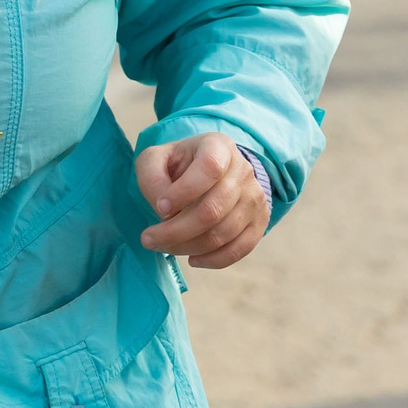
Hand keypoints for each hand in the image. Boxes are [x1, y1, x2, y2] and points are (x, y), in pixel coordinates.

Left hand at [136, 132, 269, 269]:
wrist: (209, 171)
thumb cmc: (177, 166)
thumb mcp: (155, 160)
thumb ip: (152, 178)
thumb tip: (164, 210)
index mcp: (219, 147)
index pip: (209, 168)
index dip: (183, 192)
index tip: (159, 207)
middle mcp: (243, 170)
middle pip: (213, 209)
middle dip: (175, 231)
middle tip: (148, 239)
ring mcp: (254, 197)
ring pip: (223, 233)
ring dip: (187, 247)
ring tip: (164, 246)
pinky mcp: (259, 221)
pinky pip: (240, 249)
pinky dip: (213, 260)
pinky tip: (192, 259)